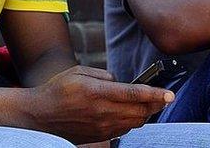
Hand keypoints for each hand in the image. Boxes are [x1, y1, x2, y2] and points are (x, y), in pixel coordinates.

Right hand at [25, 65, 172, 143]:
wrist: (39, 117)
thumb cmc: (57, 90)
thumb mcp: (79, 72)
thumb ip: (104, 75)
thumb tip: (119, 83)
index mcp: (97, 92)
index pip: (134, 94)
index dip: (155, 94)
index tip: (170, 94)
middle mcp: (102, 112)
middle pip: (140, 111)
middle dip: (156, 104)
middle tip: (164, 97)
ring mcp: (102, 127)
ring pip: (135, 122)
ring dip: (146, 113)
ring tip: (150, 104)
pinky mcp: (99, 136)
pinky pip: (124, 130)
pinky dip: (133, 121)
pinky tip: (132, 114)